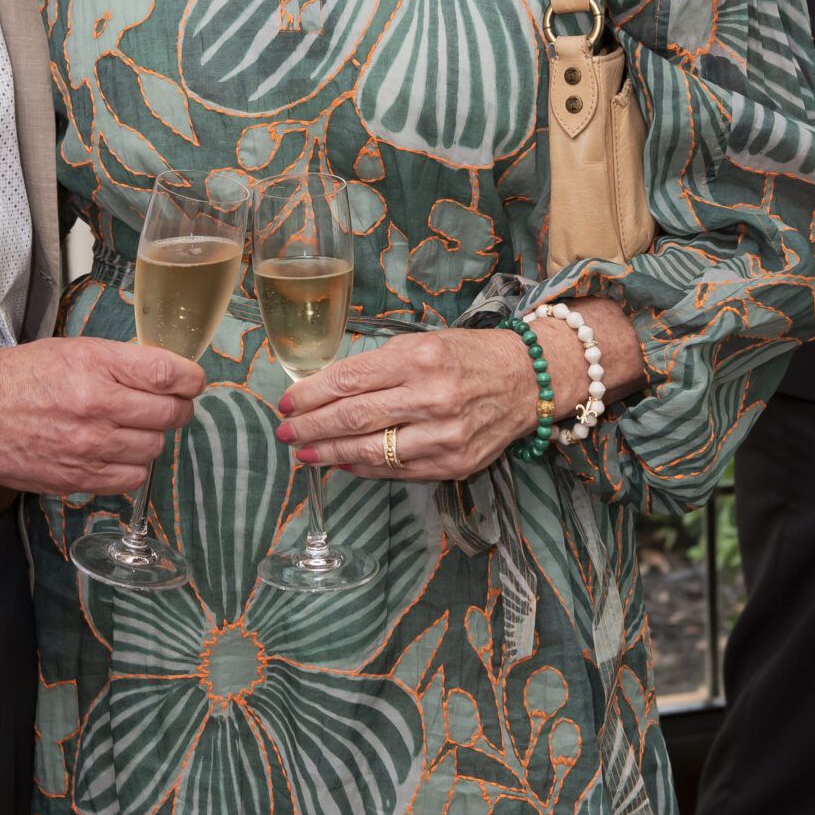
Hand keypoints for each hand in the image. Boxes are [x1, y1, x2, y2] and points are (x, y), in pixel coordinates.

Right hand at [0, 336, 206, 497]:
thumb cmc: (21, 378)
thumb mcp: (72, 351)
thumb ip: (119, 362)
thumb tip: (163, 374)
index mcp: (96, 366)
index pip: (166, 373)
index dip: (190, 378)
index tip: (193, 381)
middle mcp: (99, 407)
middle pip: (169, 413)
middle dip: (177, 408)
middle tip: (170, 405)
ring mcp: (91, 447)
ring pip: (155, 448)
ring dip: (153, 437)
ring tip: (136, 428)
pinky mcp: (81, 478)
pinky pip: (132, 479)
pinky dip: (133, 466)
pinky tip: (120, 453)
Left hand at [275, 326, 572, 483]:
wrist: (529, 380)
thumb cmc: (469, 355)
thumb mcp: (423, 343)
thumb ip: (378, 366)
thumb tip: (327, 390)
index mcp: (419, 358)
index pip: (349, 380)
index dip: (310, 395)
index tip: (285, 403)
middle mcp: (432, 397)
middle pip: (353, 418)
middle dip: (311, 427)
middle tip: (285, 433)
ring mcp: (444, 435)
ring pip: (372, 451)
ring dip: (330, 454)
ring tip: (304, 453)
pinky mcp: (454, 464)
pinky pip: (397, 471)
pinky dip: (364, 468)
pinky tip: (342, 463)